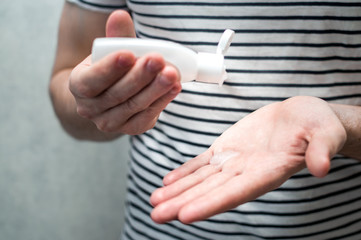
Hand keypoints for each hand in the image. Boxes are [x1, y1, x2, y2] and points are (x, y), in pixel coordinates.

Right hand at [68, 10, 180, 134]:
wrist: (105, 98)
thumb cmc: (107, 70)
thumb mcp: (107, 52)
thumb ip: (116, 36)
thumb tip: (120, 16)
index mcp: (79, 86)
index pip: (92, 80)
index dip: (110, 68)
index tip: (128, 54)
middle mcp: (91, 109)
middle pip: (117, 94)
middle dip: (140, 76)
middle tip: (158, 60)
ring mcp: (110, 122)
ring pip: (134, 106)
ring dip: (155, 89)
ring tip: (172, 73)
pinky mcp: (130, 128)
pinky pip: (147, 117)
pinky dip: (162, 101)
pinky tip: (174, 88)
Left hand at [150, 96, 346, 223]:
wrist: (302, 115)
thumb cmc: (317, 123)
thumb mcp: (325, 132)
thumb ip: (321, 149)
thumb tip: (322, 167)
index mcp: (269, 171)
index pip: (237, 193)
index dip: (211, 204)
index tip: (185, 215)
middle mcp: (247, 172)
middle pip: (211, 192)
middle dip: (183, 203)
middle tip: (156, 215)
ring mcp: (235, 161)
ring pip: (201, 179)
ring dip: (177, 191)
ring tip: (154, 201)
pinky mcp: (227, 149)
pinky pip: (202, 162)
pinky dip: (185, 172)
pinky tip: (169, 181)